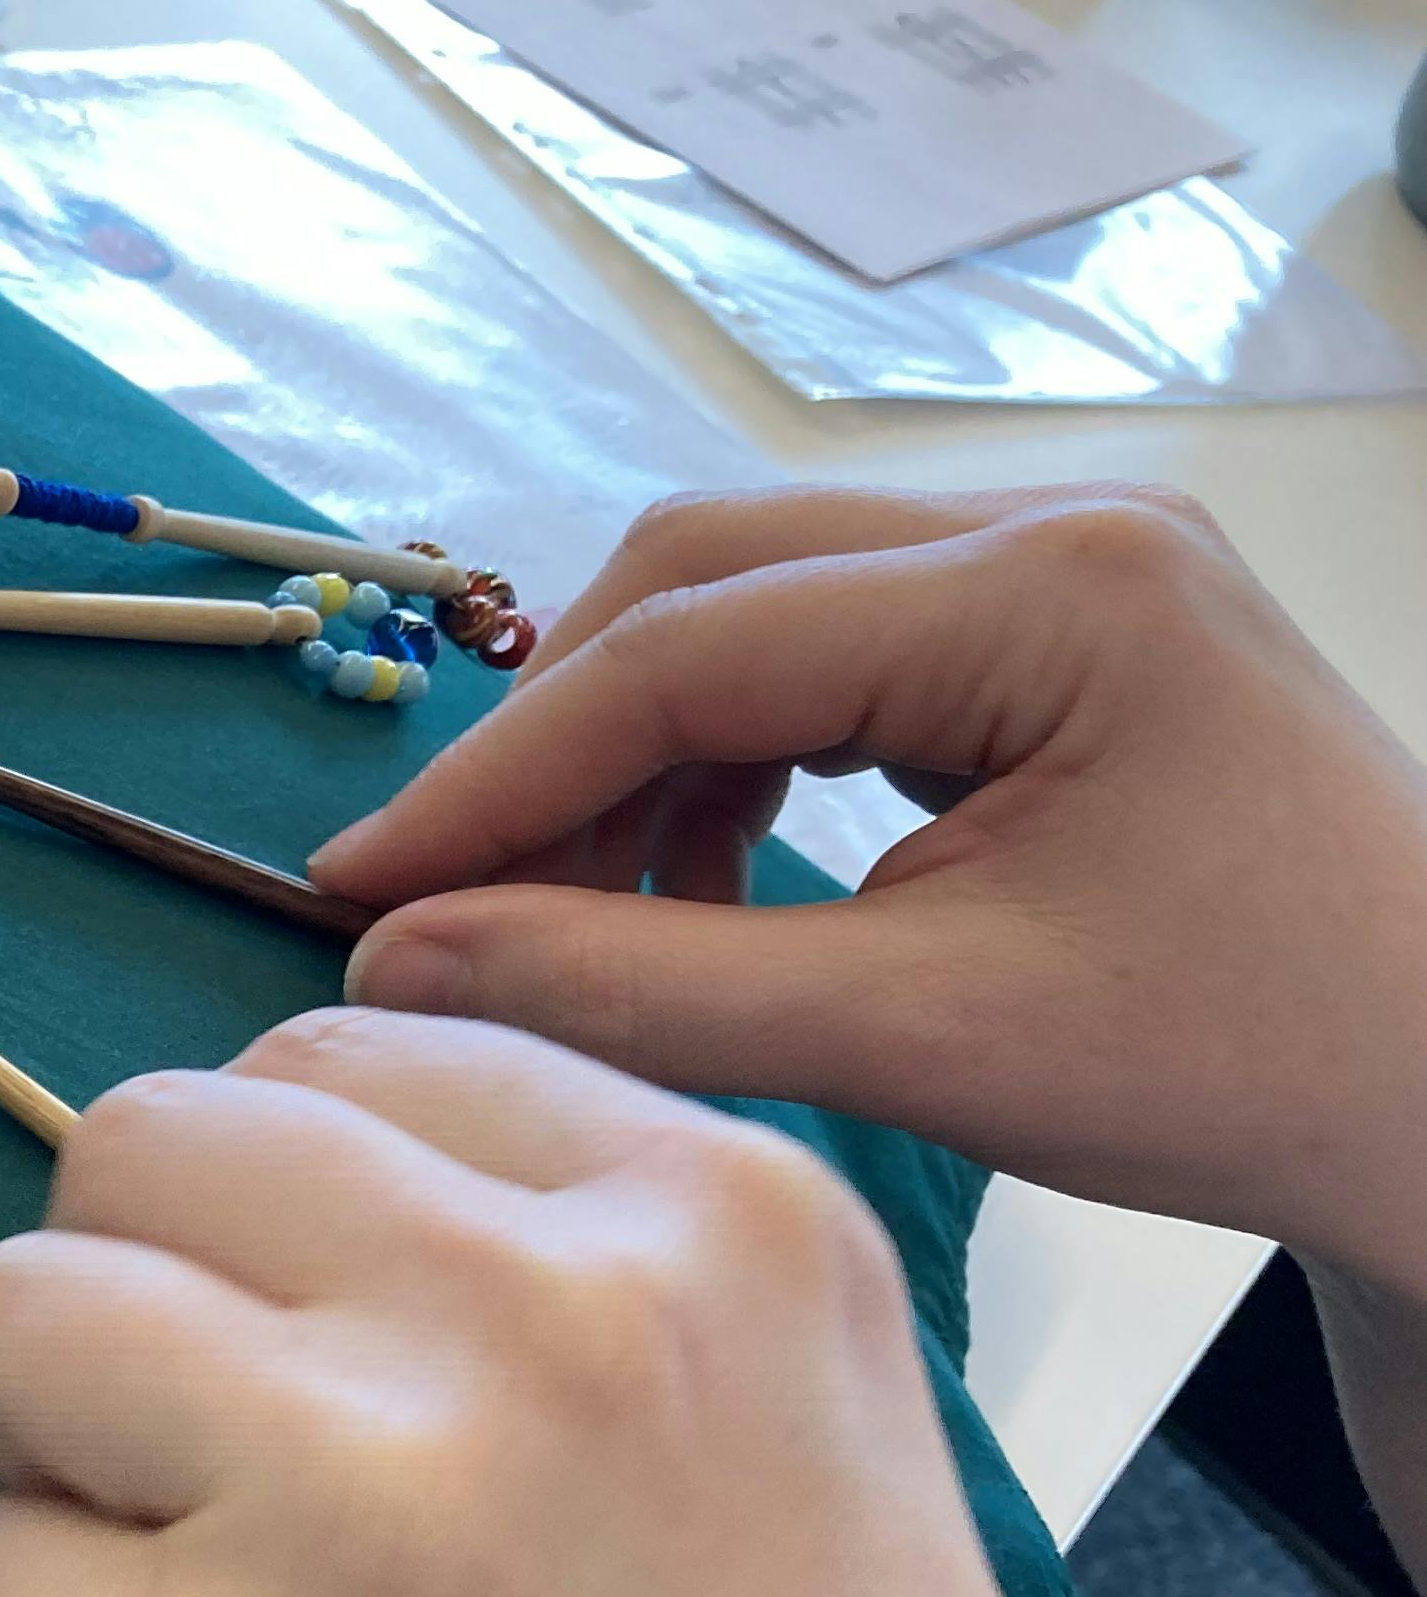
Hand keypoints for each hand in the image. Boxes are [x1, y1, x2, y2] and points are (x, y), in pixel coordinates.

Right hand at [309, 487, 1426, 1294]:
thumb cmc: (1242, 1069)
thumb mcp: (919, 1041)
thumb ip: (639, 989)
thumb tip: (393, 966)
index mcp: (1052, 590)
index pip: (692, 649)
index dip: (497, 774)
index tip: (354, 892)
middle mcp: (1058, 526)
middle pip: (706, 580)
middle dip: (556, 745)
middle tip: (437, 906)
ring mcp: (1066, 568)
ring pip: (754, 611)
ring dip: (637, 760)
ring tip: (576, 924)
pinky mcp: (1062, 633)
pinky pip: (831, 660)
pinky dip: (731, 771)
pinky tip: (702, 896)